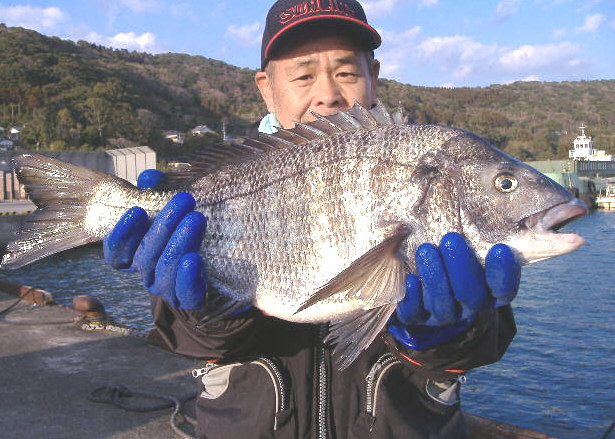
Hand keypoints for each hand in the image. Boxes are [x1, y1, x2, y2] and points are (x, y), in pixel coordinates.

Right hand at [103, 170, 207, 310]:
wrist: (222, 268)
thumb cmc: (187, 232)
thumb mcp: (173, 210)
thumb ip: (158, 193)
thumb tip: (149, 178)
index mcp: (138, 255)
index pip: (116, 254)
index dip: (121, 236)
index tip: (137, 211)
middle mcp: (148, 273)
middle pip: (145, 257)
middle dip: (164, 226)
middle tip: (184, 200)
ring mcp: (167, 289)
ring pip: (164, 270)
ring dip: (179, 243)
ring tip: (196, 219)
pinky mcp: (191, 299)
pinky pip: (185, 294)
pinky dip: (188, 278)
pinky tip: (194, 259)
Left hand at [387, 232, 520, 349]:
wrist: (424, 293)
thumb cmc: (452, 261)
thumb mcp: (468, 250)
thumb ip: (477, 238)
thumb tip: (485, 205)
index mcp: (488, 292)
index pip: (503, 289)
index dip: (503, 272)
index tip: (500, 248)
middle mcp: (468, 306)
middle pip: (470, 294)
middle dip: (461, 267)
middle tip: (451, 238)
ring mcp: (442, 314)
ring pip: (442, 302)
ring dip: (435, 276)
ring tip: (425, 250)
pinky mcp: (417, 318)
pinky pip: (415, 313)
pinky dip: (412, 296)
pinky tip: (410, 278)